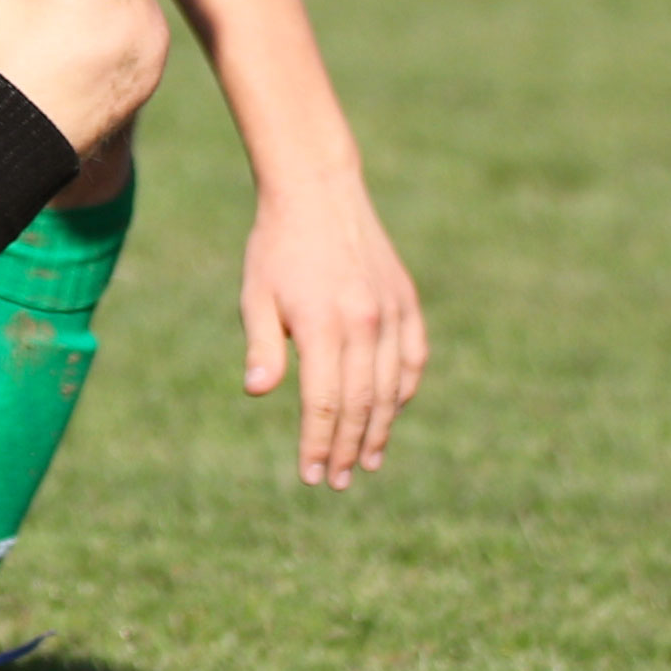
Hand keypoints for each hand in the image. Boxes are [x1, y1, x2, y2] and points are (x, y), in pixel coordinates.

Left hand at [237, 163, 428, 488]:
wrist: (318, 190)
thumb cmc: (276, 247)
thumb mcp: (256, 295)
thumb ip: (262, 346)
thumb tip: (259, 393)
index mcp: (323, 324)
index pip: (324, 403)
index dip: (319, 444)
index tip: (312, 475)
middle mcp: (365, 321)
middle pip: (360, 404)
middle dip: (348, 448)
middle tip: (337, 480)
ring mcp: (391, 311)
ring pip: (391, 388)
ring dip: (379, 429)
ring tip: (367, 461)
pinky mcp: (406, 301)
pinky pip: (413, 358)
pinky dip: (404, 390)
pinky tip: (391, 412)